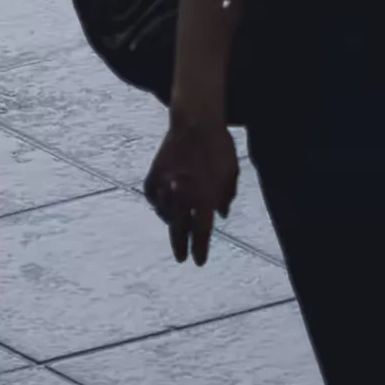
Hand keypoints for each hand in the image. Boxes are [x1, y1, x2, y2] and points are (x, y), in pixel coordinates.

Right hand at [142, 110, 237, 263]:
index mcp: (205, 196)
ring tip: (176, 229)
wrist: (195, 122)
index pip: (202, 230)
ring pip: (165, 213)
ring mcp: (165, 184)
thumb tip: (221, 214)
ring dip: (171, 223)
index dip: (200, 248)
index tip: (198, 262)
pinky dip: (159, 204)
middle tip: (180, 258)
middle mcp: (183, 194)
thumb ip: (226, 196)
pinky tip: (164, 208)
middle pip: (180, 228)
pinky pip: (153, 197)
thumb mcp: (231, 172)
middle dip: (180, 245)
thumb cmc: (219, 146)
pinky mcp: (154, 174)